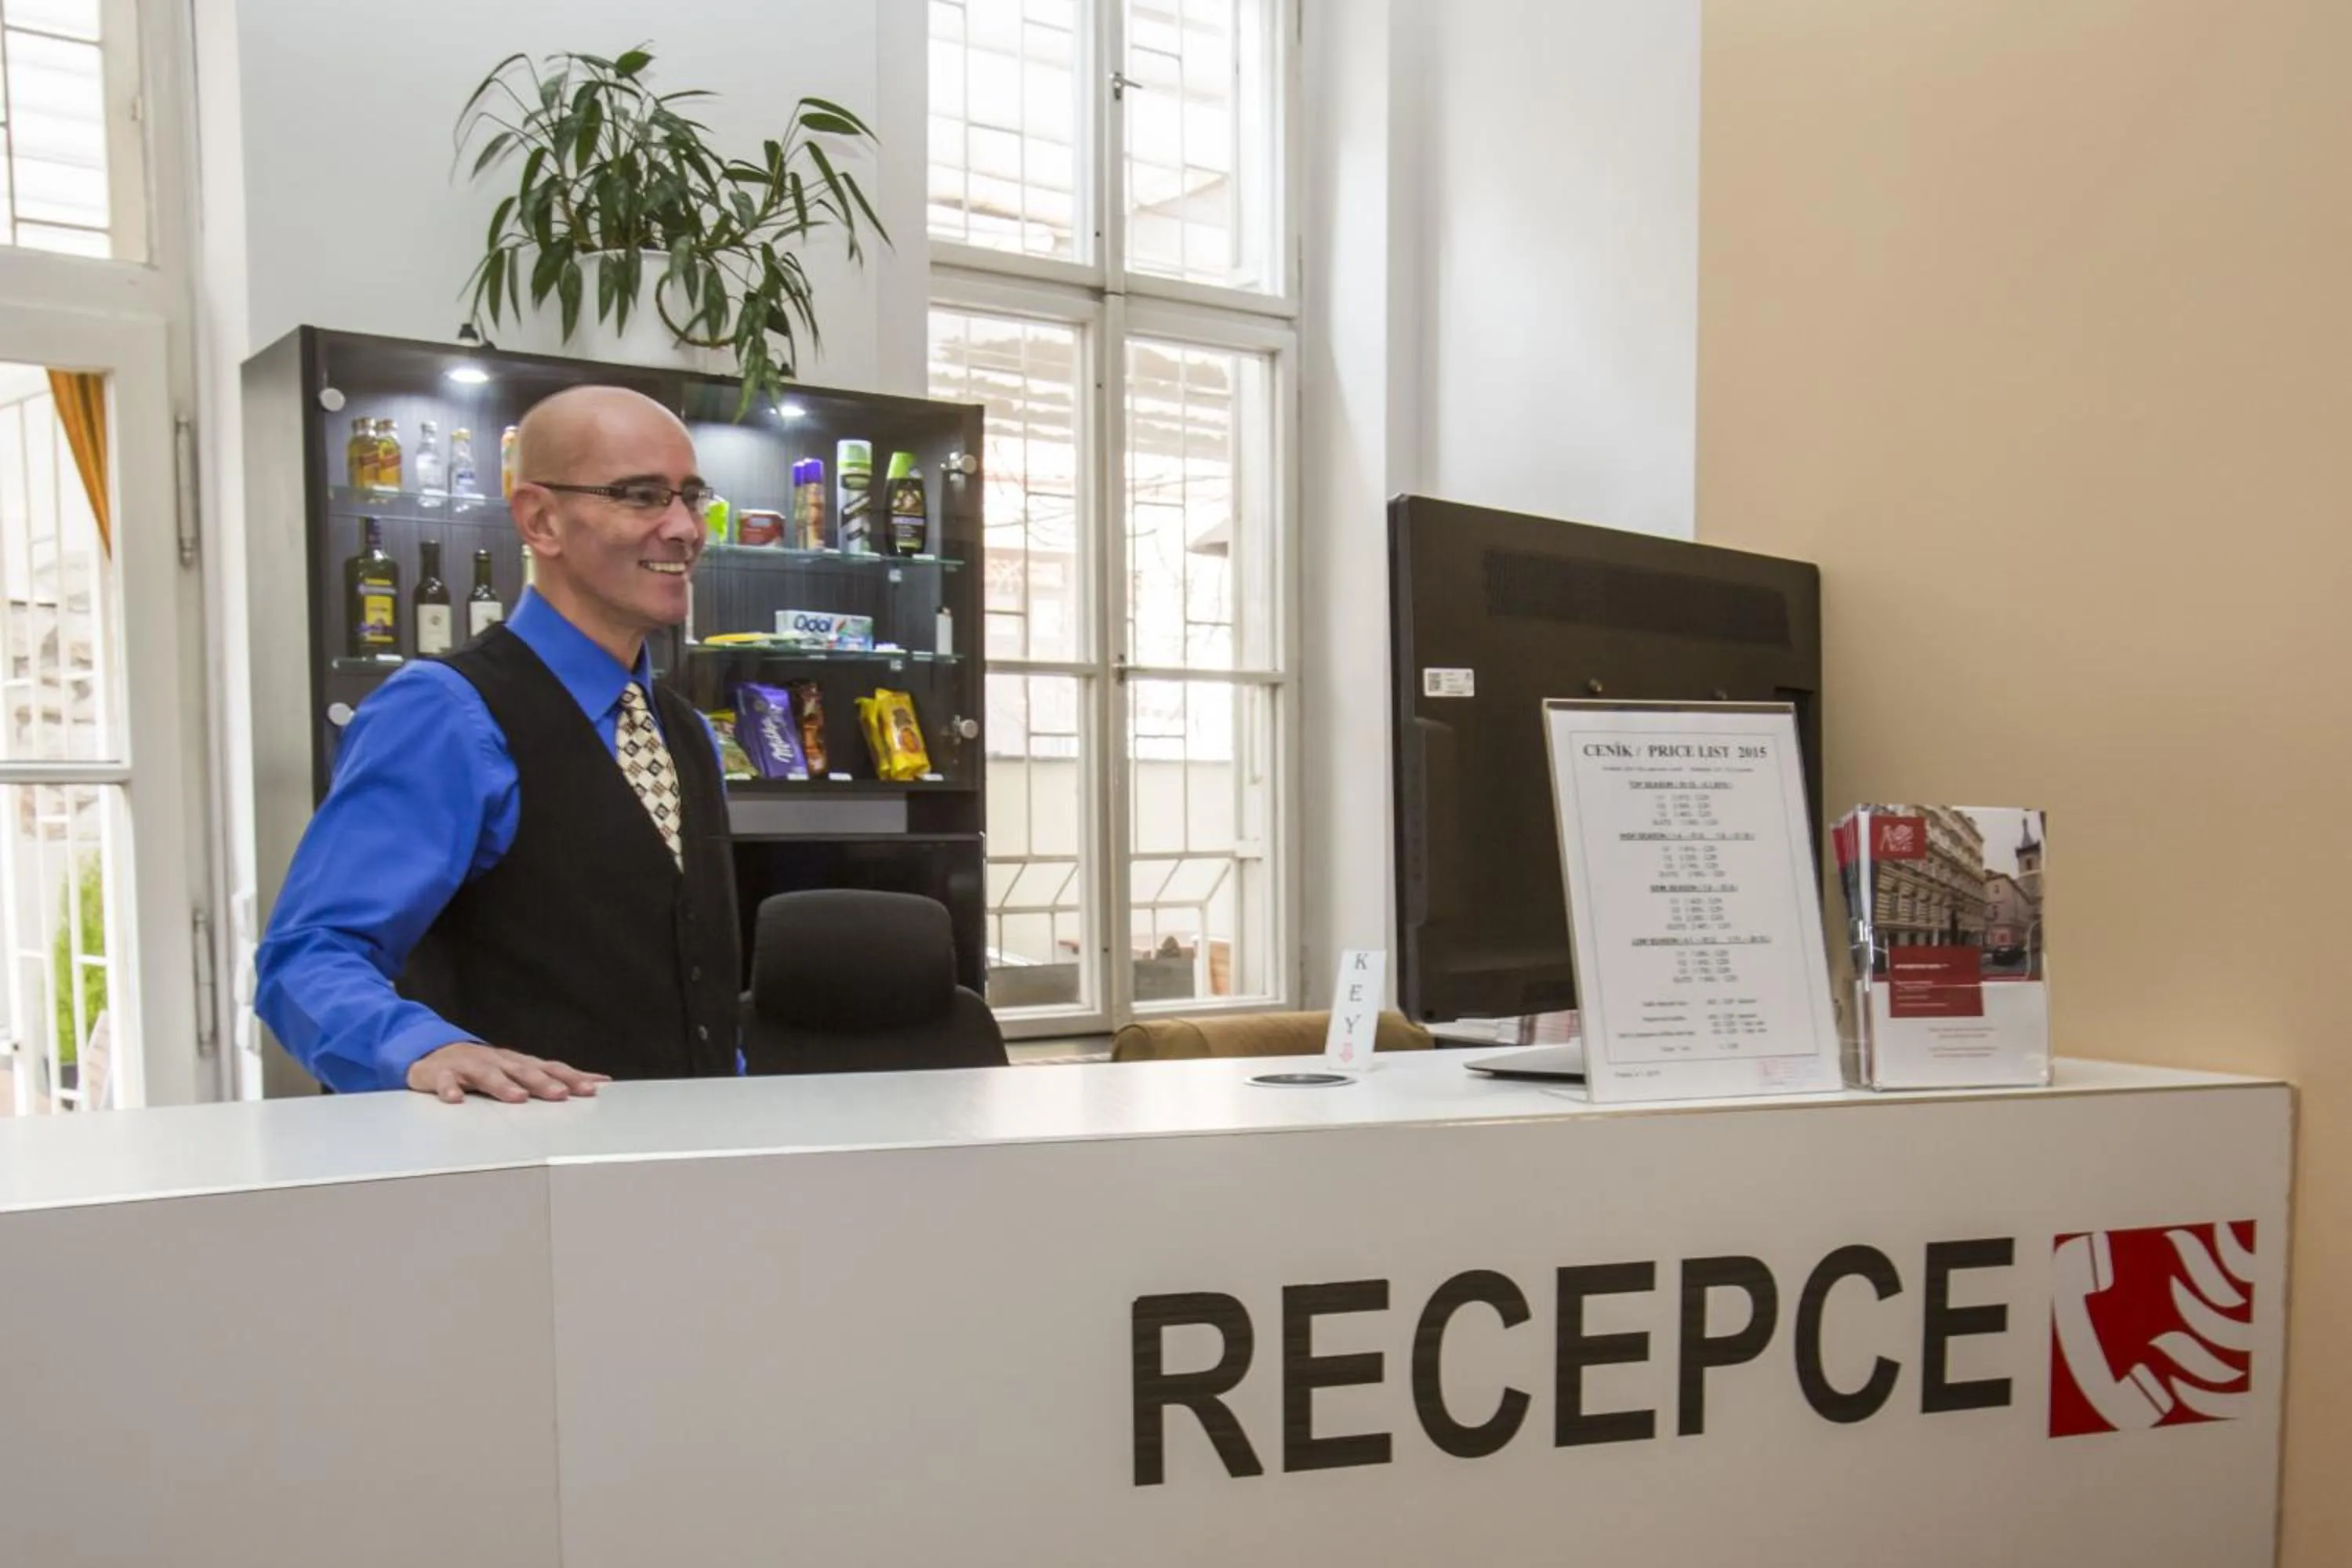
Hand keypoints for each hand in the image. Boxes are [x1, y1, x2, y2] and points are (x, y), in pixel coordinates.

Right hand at [406, 1042, 609, 1104]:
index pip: (550, 1067)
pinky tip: (455, 1099)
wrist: (435, 1053)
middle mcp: (499, 1061)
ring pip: (488, 1074)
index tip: (593, 1089)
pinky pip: (444, 1081)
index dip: (572, 1077)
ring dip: (503, 1085)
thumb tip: (599, 1082)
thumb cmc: (486, 1066)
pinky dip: (449, 1089)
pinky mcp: (442, 1073)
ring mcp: (470, 1065)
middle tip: (561, 1094)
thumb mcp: (521, 1070)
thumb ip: (556, 1077)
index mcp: (519, 1063)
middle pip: (523, 1070)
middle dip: (543, 1082)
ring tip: (518, 1098)